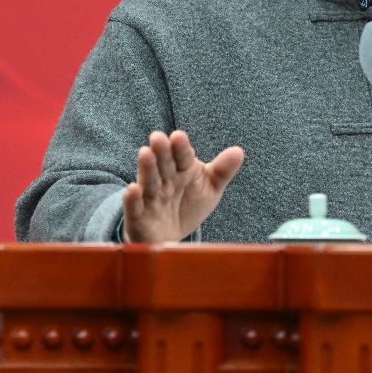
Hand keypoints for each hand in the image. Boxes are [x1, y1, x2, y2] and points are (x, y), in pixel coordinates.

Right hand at [121, 130, 244, 242]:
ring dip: (146, 168)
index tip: (179, 136)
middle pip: (163, 165)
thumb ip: (222, 171)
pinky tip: (132, 189)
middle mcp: (164, 180)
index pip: (182, 156)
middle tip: (158, 137)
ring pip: (148, 181)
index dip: (181, 148)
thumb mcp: (209, 188)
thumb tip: (239, 151)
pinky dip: (132, 199)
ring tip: (145, 153)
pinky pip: (134, 207)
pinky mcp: (138, 216)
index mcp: (182, 170)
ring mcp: (149, 197)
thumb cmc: (189, 205)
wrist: (169, 236)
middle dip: (161, 152)